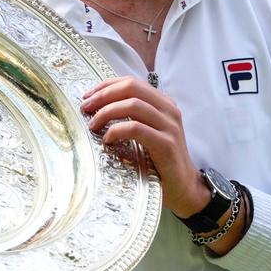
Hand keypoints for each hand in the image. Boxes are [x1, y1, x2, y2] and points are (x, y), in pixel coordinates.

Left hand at [82, 76, 209, 217]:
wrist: (184, 187)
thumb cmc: (160, 161)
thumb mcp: (147, 132)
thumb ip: (132, 117)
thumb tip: (98, 107)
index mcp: (163, 103)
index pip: (132, 82)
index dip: (106, 85)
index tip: (87, 96)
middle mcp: (169, 110)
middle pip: (131, 88)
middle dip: (104, 95)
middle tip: (86, 107)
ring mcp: (170, 126)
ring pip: (133, 105)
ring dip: (106, 112)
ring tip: (93, 125)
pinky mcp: (166, 144)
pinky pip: (136, 129)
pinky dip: (117, 131)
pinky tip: (107, 140)